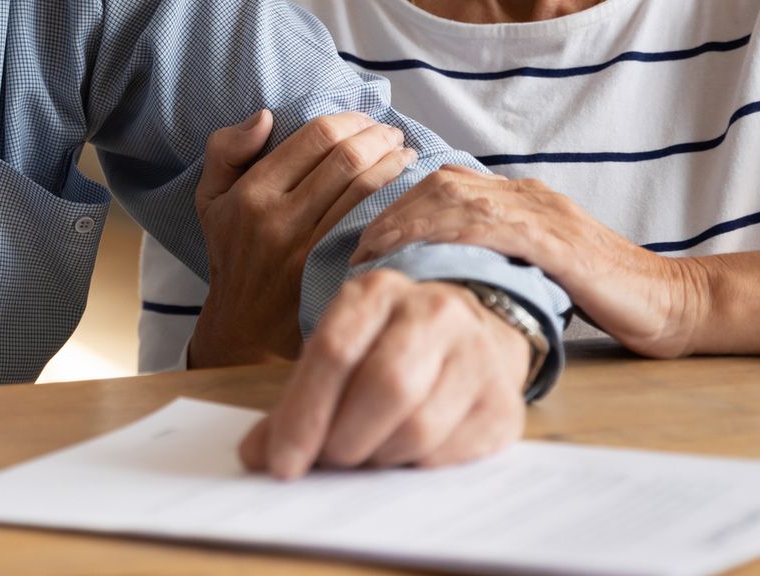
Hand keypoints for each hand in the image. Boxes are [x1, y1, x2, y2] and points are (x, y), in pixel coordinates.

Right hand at [188, 110, 415, 366]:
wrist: (244, 328)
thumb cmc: (232, 253)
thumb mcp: (210, 198)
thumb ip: (226, 149)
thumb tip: (266, 116)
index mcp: (251, 193)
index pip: (314, 137)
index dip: (348, 120)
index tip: (364, 119)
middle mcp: (278, 219)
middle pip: (345, 159)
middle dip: (377, 137)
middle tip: (392, 133)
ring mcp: (308, 249)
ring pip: (364, 190)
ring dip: (394, 164)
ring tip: (405, 154)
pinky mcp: (331, 272)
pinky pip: (371, 225)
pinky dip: (393, 201)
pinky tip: (405, 191)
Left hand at [240, 271, 528, 477]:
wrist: (470, 337)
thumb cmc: (386, 350)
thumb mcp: (338, 355)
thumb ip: (296, 401)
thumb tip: (256, 457)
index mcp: (377, 292)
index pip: (334, 352)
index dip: (303, 415)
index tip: (281, 464)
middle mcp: (433, 311)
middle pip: (385, 387)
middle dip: (345, 440)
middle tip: (330, 461)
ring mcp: (476, 354)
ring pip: (419, 426)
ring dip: (380, 458)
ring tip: (367, 454)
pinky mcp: (503, 402)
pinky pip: (451, 453)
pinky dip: (416, 467)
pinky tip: (405, 456)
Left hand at [352, 166, 704, 357]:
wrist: (675, 303)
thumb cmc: (607, 295)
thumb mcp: (542, 268)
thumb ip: (501, 258)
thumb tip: (441, 274)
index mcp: (523, 199)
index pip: (445, 184)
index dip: (398, 204)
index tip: (366, 236)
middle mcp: (529, 196)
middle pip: (441, 184)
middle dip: (391, 211)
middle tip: (357, 247)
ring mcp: (546, 215)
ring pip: (459, 198)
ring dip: (408, 222)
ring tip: (375, 253)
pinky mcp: (560, 242)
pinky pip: (495, 227)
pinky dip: (451, 236)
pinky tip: (424, 253)